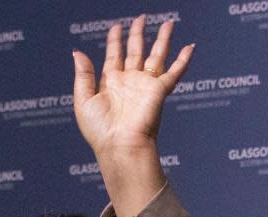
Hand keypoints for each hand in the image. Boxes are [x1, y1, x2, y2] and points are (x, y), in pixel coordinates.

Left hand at [72, 16, 193, 216]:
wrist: (120, 146)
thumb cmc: (100, 131)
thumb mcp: (83, 101)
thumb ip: (82, 75)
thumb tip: (77, 52)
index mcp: (110, 84)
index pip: (114, 56)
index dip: (114, 41)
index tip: (116, 27)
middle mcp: (129, 83)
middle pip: (135, 52)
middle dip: (137, 35)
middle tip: (140, 18)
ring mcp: (145, 86)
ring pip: (156, 56)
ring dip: (162, 40)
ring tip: (167, 24)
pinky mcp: (159, 91)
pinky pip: (174, 72)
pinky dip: (183, 61)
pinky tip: (190, 47)